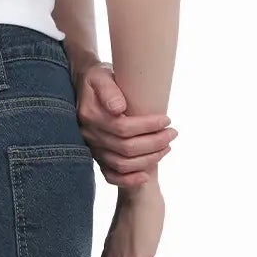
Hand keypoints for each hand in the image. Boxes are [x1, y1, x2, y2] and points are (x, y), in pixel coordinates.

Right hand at [72, 59, 175, 187]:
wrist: (84, 86)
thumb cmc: (98, 79)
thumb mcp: (101, 76)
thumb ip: (109, 91)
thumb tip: (119, 108)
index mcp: (91, 116)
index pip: (123, 127)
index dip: (148, 126)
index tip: (167, 120)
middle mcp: (90, 135)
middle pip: (126, 148)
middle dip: (154, 143)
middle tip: (172, 133)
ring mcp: (93, 148)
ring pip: (121, 164)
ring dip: (148, 159)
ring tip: (166, 147)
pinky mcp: (97, 156)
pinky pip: (110, 175)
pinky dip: (128, 180)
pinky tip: (145, 175)